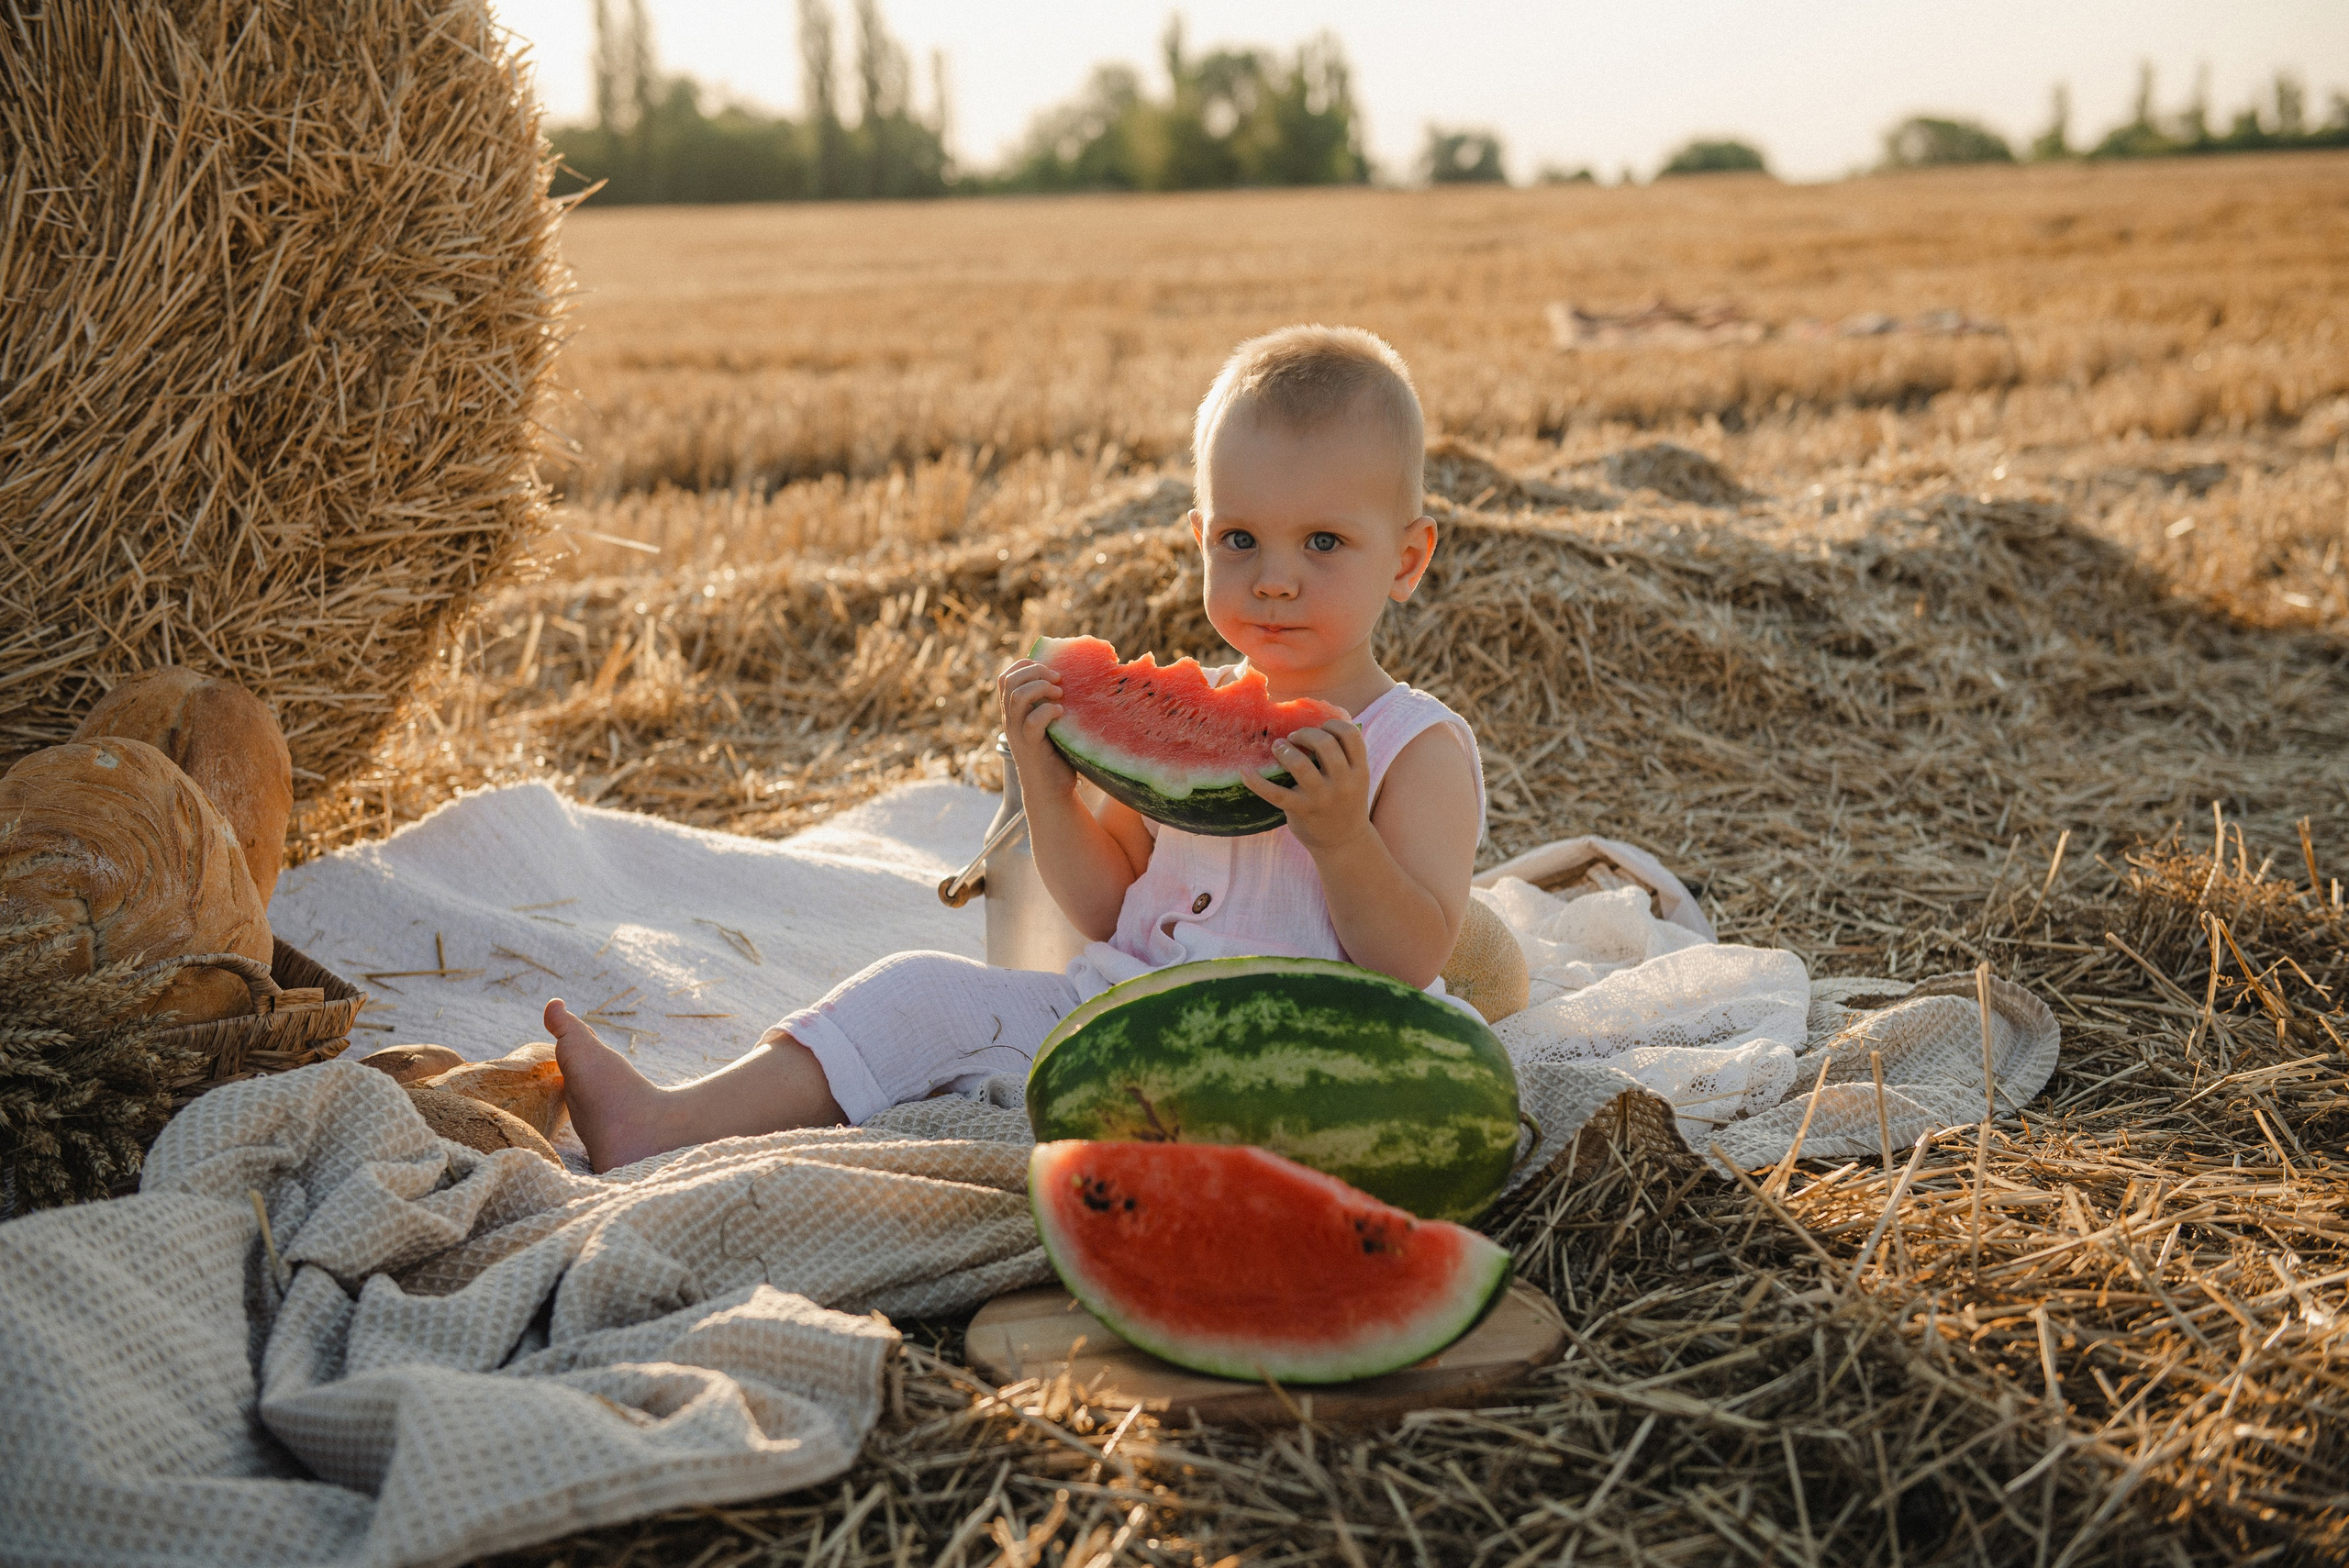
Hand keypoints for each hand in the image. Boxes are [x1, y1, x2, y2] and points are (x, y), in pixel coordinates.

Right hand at [997, 657, 1077, 799]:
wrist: (1051, 791)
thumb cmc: (1056, 756)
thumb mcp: (1051, 724)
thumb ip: (1051, 703)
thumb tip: (1072, 680)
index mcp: (1013, 712)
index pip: (1006, 677)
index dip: (1025, 665)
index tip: (1049, 670)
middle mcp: (1010, 720)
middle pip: (1008, 681)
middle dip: (1035, 671)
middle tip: (1058, 679)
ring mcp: (1017, 733)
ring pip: (1017, 697)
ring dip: (1041, 688)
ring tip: (1060, 694)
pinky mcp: (1030, 746)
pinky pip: (1033, 721)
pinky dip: (1049, 711)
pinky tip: (1062, 713)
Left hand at [1242, 720, 1372, 854]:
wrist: (1345, 844)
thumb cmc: (1345, 803)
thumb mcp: (1354, 780)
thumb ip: (1343, 757)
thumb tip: (1318, 721)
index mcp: (1359, 771)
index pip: (1350, 735)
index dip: (1333, 724)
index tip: (1321, 728)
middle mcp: (1343, 783)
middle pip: (1325, 743)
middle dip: (1306, 733)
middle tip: (1295, 737)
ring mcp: (1322, 798)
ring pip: (1300, 764)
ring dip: (1285, 750)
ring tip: (1278, 747)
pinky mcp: (1302, 811)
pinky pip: (1275, 793)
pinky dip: (1256, 781)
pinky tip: (1244, 772)